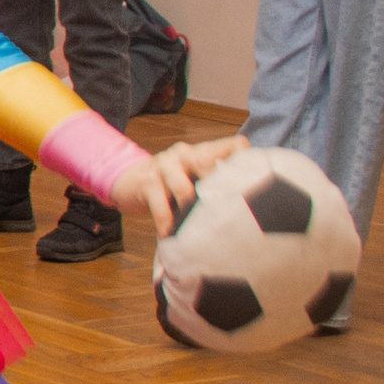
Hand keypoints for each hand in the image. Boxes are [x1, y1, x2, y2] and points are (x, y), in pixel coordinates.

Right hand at [110, 135, 247, 236]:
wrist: (127, 182)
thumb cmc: (170, 185)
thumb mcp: (194, 177)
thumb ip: (216, 182)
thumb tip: (250, 204)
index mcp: (202, 151)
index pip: (235, 146)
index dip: (247, 163)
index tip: (255, 187)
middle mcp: (185, 152)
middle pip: (210, 166)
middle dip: (218, 193)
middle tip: (228, 218)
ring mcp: (164, 165)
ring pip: (185, 190)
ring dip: (190, 214)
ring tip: (197, 233)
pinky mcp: (148, 182)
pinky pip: (161, 208)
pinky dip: (167, 225)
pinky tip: (171, 236)